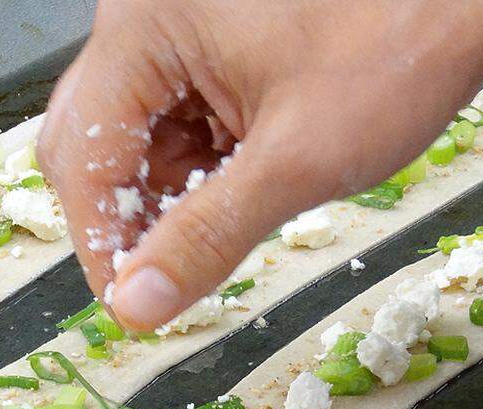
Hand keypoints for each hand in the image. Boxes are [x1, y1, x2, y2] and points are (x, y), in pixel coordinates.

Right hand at [38, 0, 482, 330]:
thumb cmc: (397, 50)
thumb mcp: (296, 162)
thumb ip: (205, 237)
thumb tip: (137, 305)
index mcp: (146, 27)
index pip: (84, 153)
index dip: (101, 241)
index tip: (130, 306)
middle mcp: (145, 19)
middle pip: (93, 140)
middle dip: (126, 218)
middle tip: (163, 281)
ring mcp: (176, 27)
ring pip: (134, 138)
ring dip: (164, 198)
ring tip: (219, 231)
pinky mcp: (208, 43)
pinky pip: (174, 121)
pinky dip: (196, 170)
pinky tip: (236, 192)